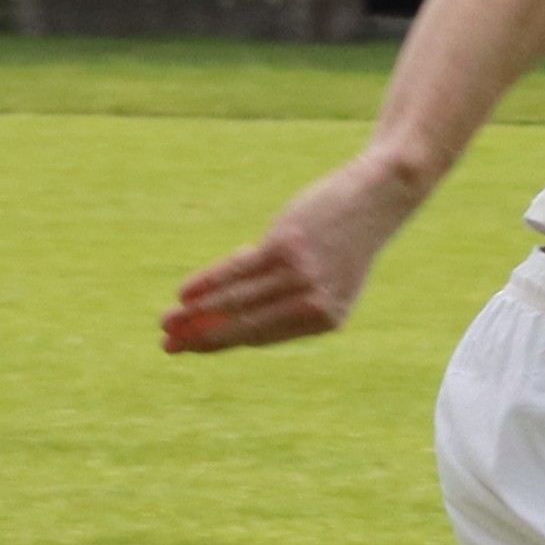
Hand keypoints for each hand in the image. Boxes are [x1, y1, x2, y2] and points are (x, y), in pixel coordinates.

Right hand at [164, 150, 431, 353]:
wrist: (378, 196)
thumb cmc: (347, 239)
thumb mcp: (325, 276)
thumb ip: (287, 299)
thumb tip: (230, 316)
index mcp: (328, 320)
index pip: (263, 337)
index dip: (222, 342)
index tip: (192, 348)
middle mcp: (314, 304)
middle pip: (245, 325)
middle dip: (201, 339)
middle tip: (167, 346)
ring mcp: (299, 276)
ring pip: (236, 300)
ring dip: (196, 314)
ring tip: (166, 322)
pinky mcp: (285, 248)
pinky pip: (236, 270)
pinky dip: (207, 282)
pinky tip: (184, 292)